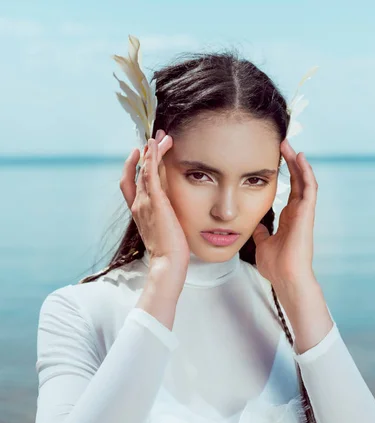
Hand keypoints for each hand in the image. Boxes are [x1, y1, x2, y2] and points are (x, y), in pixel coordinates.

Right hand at [119, 130, 189, 275]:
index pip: (132, 184)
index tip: (142, 154)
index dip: (134, 167)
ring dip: (152, 151)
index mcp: (139, 212)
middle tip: (155, 138)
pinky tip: (156, 144)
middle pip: (138, 172)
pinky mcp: (155, 201)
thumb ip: (165, 217)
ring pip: (145, 169)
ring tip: (162, 137)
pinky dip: (151, 156)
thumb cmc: (170, 252)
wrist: (168, 263)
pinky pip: (150, 172)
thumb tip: (172, 211)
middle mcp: (138, 205)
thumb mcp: (165, 230)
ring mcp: (144, 202)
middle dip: (146, 154)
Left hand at [252, 138, 317, 287]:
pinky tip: (300, 158)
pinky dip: (306, 172)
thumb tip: (257, 226)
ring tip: (289, 145)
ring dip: (298, 162)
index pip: (289, 189)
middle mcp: (298, 212)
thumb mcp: (262, 244)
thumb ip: (262, 233)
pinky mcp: (307, 214)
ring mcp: (304, 212)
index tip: (275, 158)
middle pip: (297, 180)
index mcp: (289, 217)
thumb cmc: (276, 265)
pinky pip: (310, 189)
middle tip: (282, 143)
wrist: (285, 277)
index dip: (284, 173)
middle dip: (290, 161)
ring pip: (305, 180)